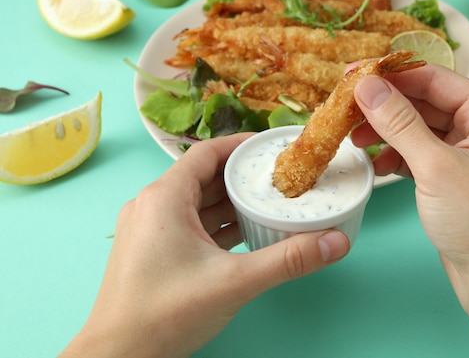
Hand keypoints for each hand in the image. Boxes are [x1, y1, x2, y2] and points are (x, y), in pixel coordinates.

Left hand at [59, 133, 349, 357]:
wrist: (117, 357)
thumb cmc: (165, 313)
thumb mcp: (234, 282)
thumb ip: (288, 260)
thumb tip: (336, 242)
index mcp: (164, 198)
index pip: (207, 153)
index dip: (240, 146)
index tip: (272, 148)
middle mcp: (152, 206)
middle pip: (204, 177)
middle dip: (241, 177)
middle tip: (278, 178)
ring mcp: (150, 230)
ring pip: (197, 203)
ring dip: (231, 202)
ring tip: (268, 203)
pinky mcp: (152, 252)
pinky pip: (190, 225)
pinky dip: (218, 225)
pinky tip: (245, 233)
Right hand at [351, 63, 468, 357]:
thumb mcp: (436, 167)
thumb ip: (400, 123)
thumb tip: (368, 86)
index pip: (435, 79)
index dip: (391, 75)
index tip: (352, 75)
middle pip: (426, 103)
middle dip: (385, 107)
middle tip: (345, 109)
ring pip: (420, 130)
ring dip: (387, 133)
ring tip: (355, 140)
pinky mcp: (456, 180)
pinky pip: (422, 155)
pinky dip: (398, 158)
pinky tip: (378, 166)